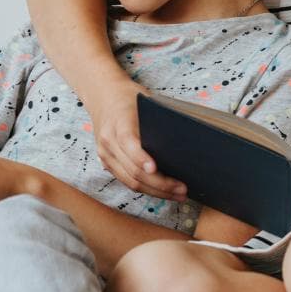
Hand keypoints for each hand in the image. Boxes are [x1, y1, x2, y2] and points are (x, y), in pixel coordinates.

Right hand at [89, 79, 187, 201]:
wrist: (103, 96)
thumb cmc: (130, 98)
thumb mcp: (146, 102)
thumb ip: (158, 122)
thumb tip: (186, 144)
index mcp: (118, 123)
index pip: (129, 144)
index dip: (141, 158)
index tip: (155, 168)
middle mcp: (108, 142)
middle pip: (133, 170)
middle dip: (159, 183)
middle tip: (182, 189)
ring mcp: (105, 155)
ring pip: (130, 182)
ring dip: (156, 192)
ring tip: (178, 195)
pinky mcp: (107, 163)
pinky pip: (127, 181)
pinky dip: (147, 189)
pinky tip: (163, 192)